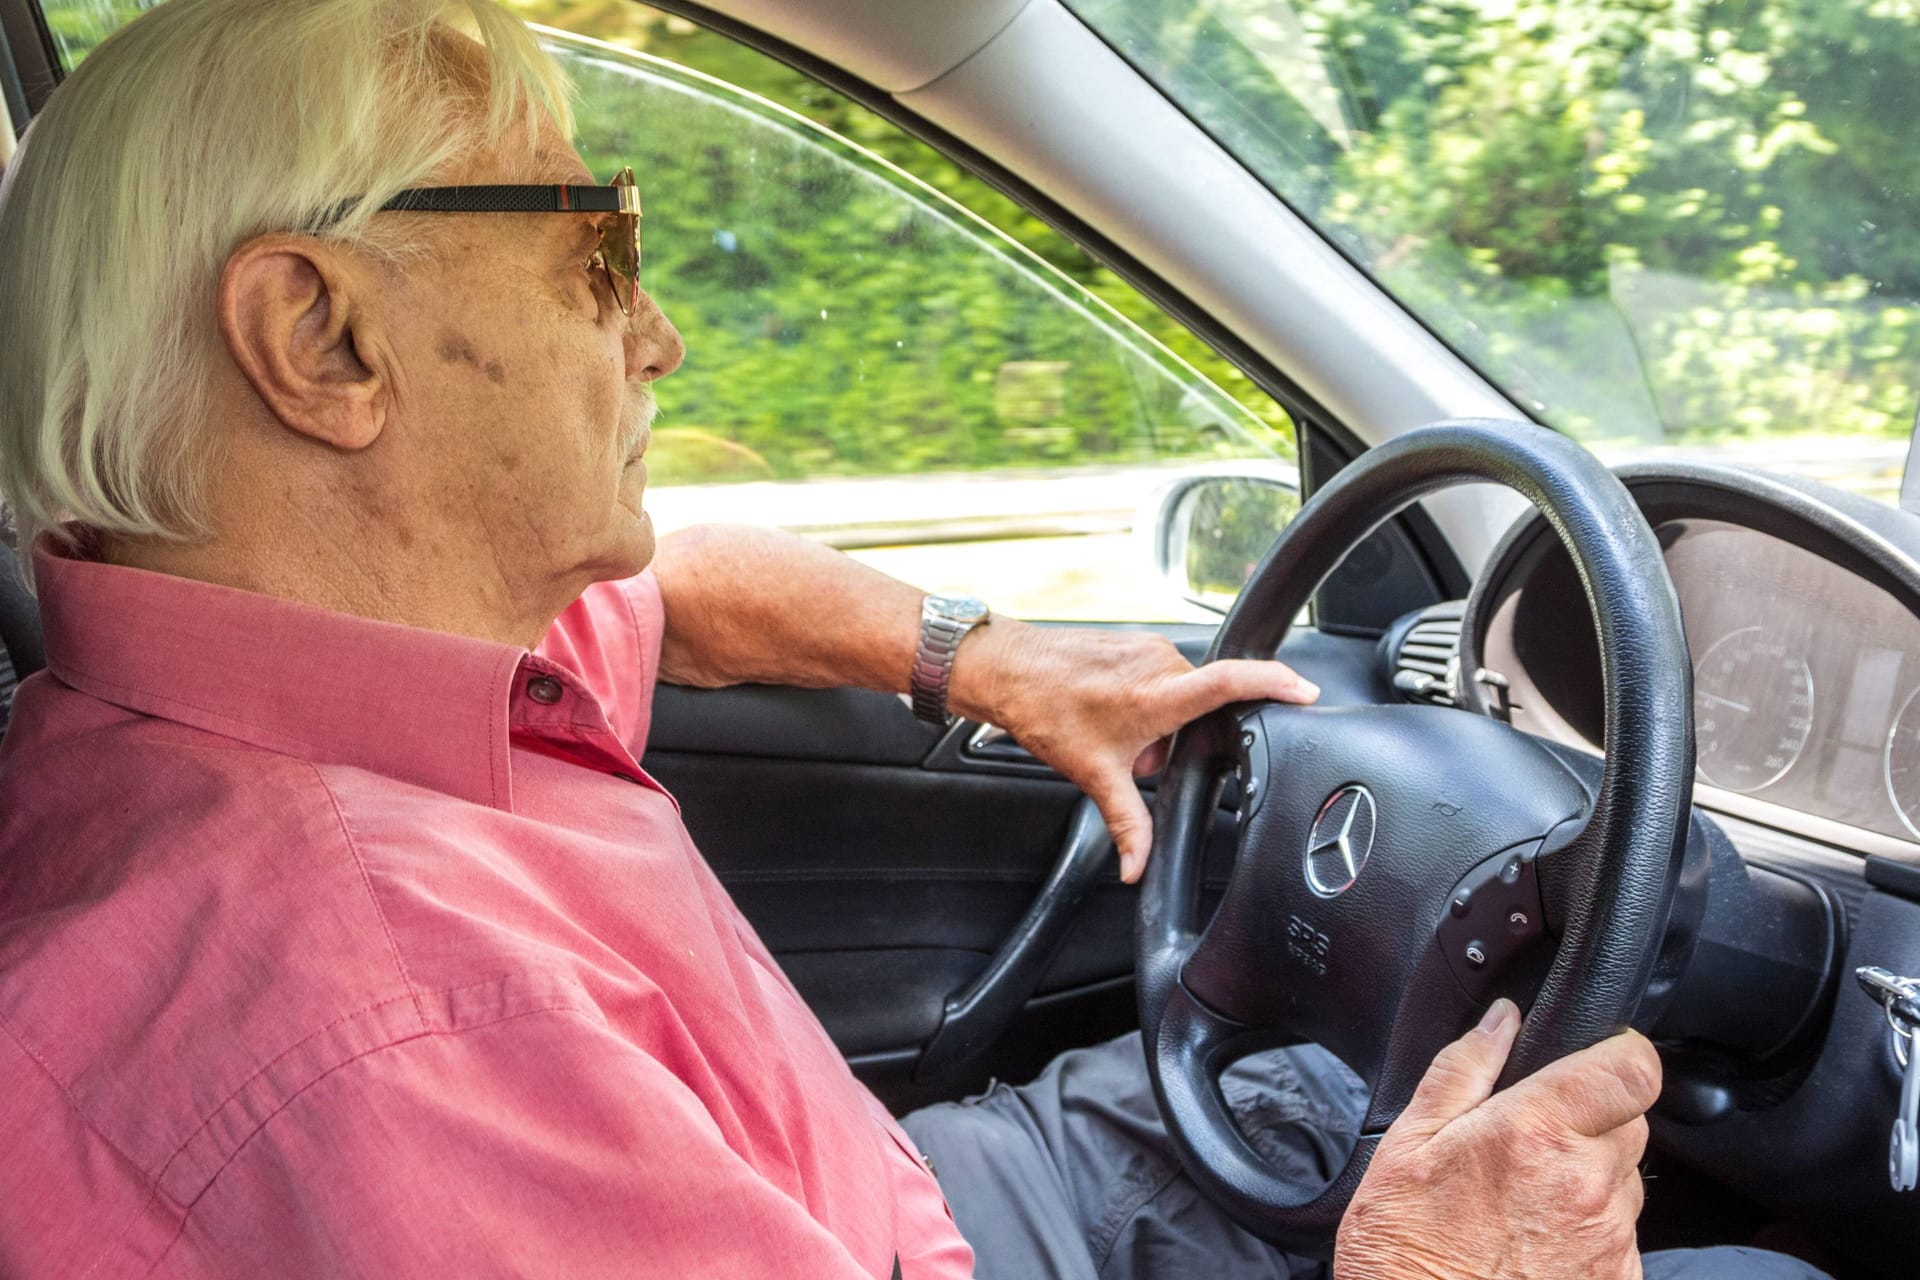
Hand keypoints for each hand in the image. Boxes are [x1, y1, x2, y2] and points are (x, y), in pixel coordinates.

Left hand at [948, 619, 1318, 881]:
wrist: (1006, 671)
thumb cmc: (1045, 712)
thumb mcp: (1094, 775)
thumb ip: (1128, 824)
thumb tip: (1138, 866)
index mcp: (1159, 694)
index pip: (1234, 683)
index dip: (1277, 685)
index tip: (1306, 692)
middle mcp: (1160, 663)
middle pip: (1202, 706)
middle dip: (1178, 738)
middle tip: (1136, 751)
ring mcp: (1148, 646)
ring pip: (1179, 693)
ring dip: (1158, 720)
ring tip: (1115, 729)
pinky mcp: (1135, 640)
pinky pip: (1159, 676)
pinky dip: (1145, 700)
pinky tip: (1108, 710)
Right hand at [1334, 999, 1661, 1279]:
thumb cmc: (1404, 1253)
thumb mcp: (1406, 1145)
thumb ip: (1461, 1070)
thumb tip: (1500, 1020)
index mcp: (1536, 1133)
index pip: (1632, 1068)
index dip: (1621, 1051)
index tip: (1598, 1053)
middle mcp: (1587, 1185)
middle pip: (1631, 1121)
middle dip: (1592, 1117)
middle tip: (1531, 1138)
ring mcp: (1609, 1240)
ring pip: (1625, 1181)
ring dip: (1589, 1177)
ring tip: (1523, 1200)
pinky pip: (1620, 1236)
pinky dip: (1588, 1230)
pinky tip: (1533, 1242)